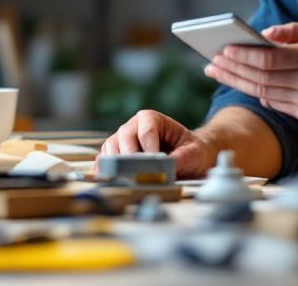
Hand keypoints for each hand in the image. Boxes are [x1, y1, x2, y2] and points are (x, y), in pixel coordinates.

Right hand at [98, 109, 217, 178]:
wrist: (190, 156)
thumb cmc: (191, 151)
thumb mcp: (192, 153)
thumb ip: (179, 158)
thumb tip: (163, 170)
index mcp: (151, 119)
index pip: (146, 131)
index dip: (148, 148)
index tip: (154, 164)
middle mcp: (133, 126)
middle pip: (124, 137)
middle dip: (130, 156)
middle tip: (136, 174)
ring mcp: (122, 139)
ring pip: (111, 146)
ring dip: (115, 163)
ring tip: (125, 178)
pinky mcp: (116, 154)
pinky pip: (105, 158)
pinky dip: (106, 168)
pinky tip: (110, 178)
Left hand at [205, 22, 297, 121]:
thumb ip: (291, 32)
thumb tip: (261, 36)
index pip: (269, 60)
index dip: (243, 56)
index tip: (223, 49)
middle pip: (261, 78)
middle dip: (233, 70)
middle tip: (211, 62)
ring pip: (264, 93)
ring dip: (238, 82)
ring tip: (219, 72)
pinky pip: (275, 103)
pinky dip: (257, 93)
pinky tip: (242, 83)